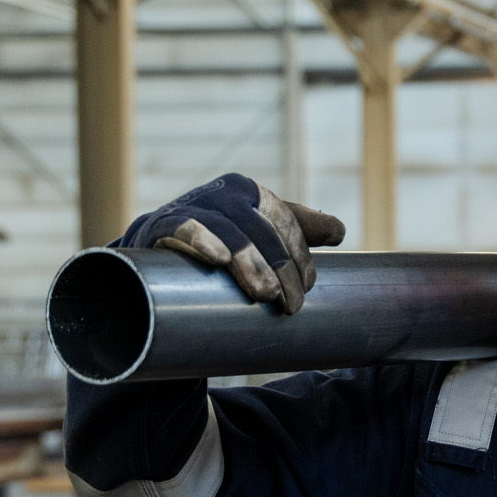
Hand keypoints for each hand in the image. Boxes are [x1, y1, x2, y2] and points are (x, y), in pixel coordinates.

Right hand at [118, 172, 344, 314]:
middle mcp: (225, 193)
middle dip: (281, 268)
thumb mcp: (259, 233)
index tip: (307, 287)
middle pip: (262, 230)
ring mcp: (193, 205)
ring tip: (264, 294)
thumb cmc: (219, 242)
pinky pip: (184, 227)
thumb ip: (295, 229)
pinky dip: (202, 240)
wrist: (158, 247)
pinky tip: (218, 260)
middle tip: (291, 304)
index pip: (285, 221)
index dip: (299, 255)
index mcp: (251, 192)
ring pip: (230, 232)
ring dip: (250, 263)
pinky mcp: (163, 224)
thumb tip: (339, 232)